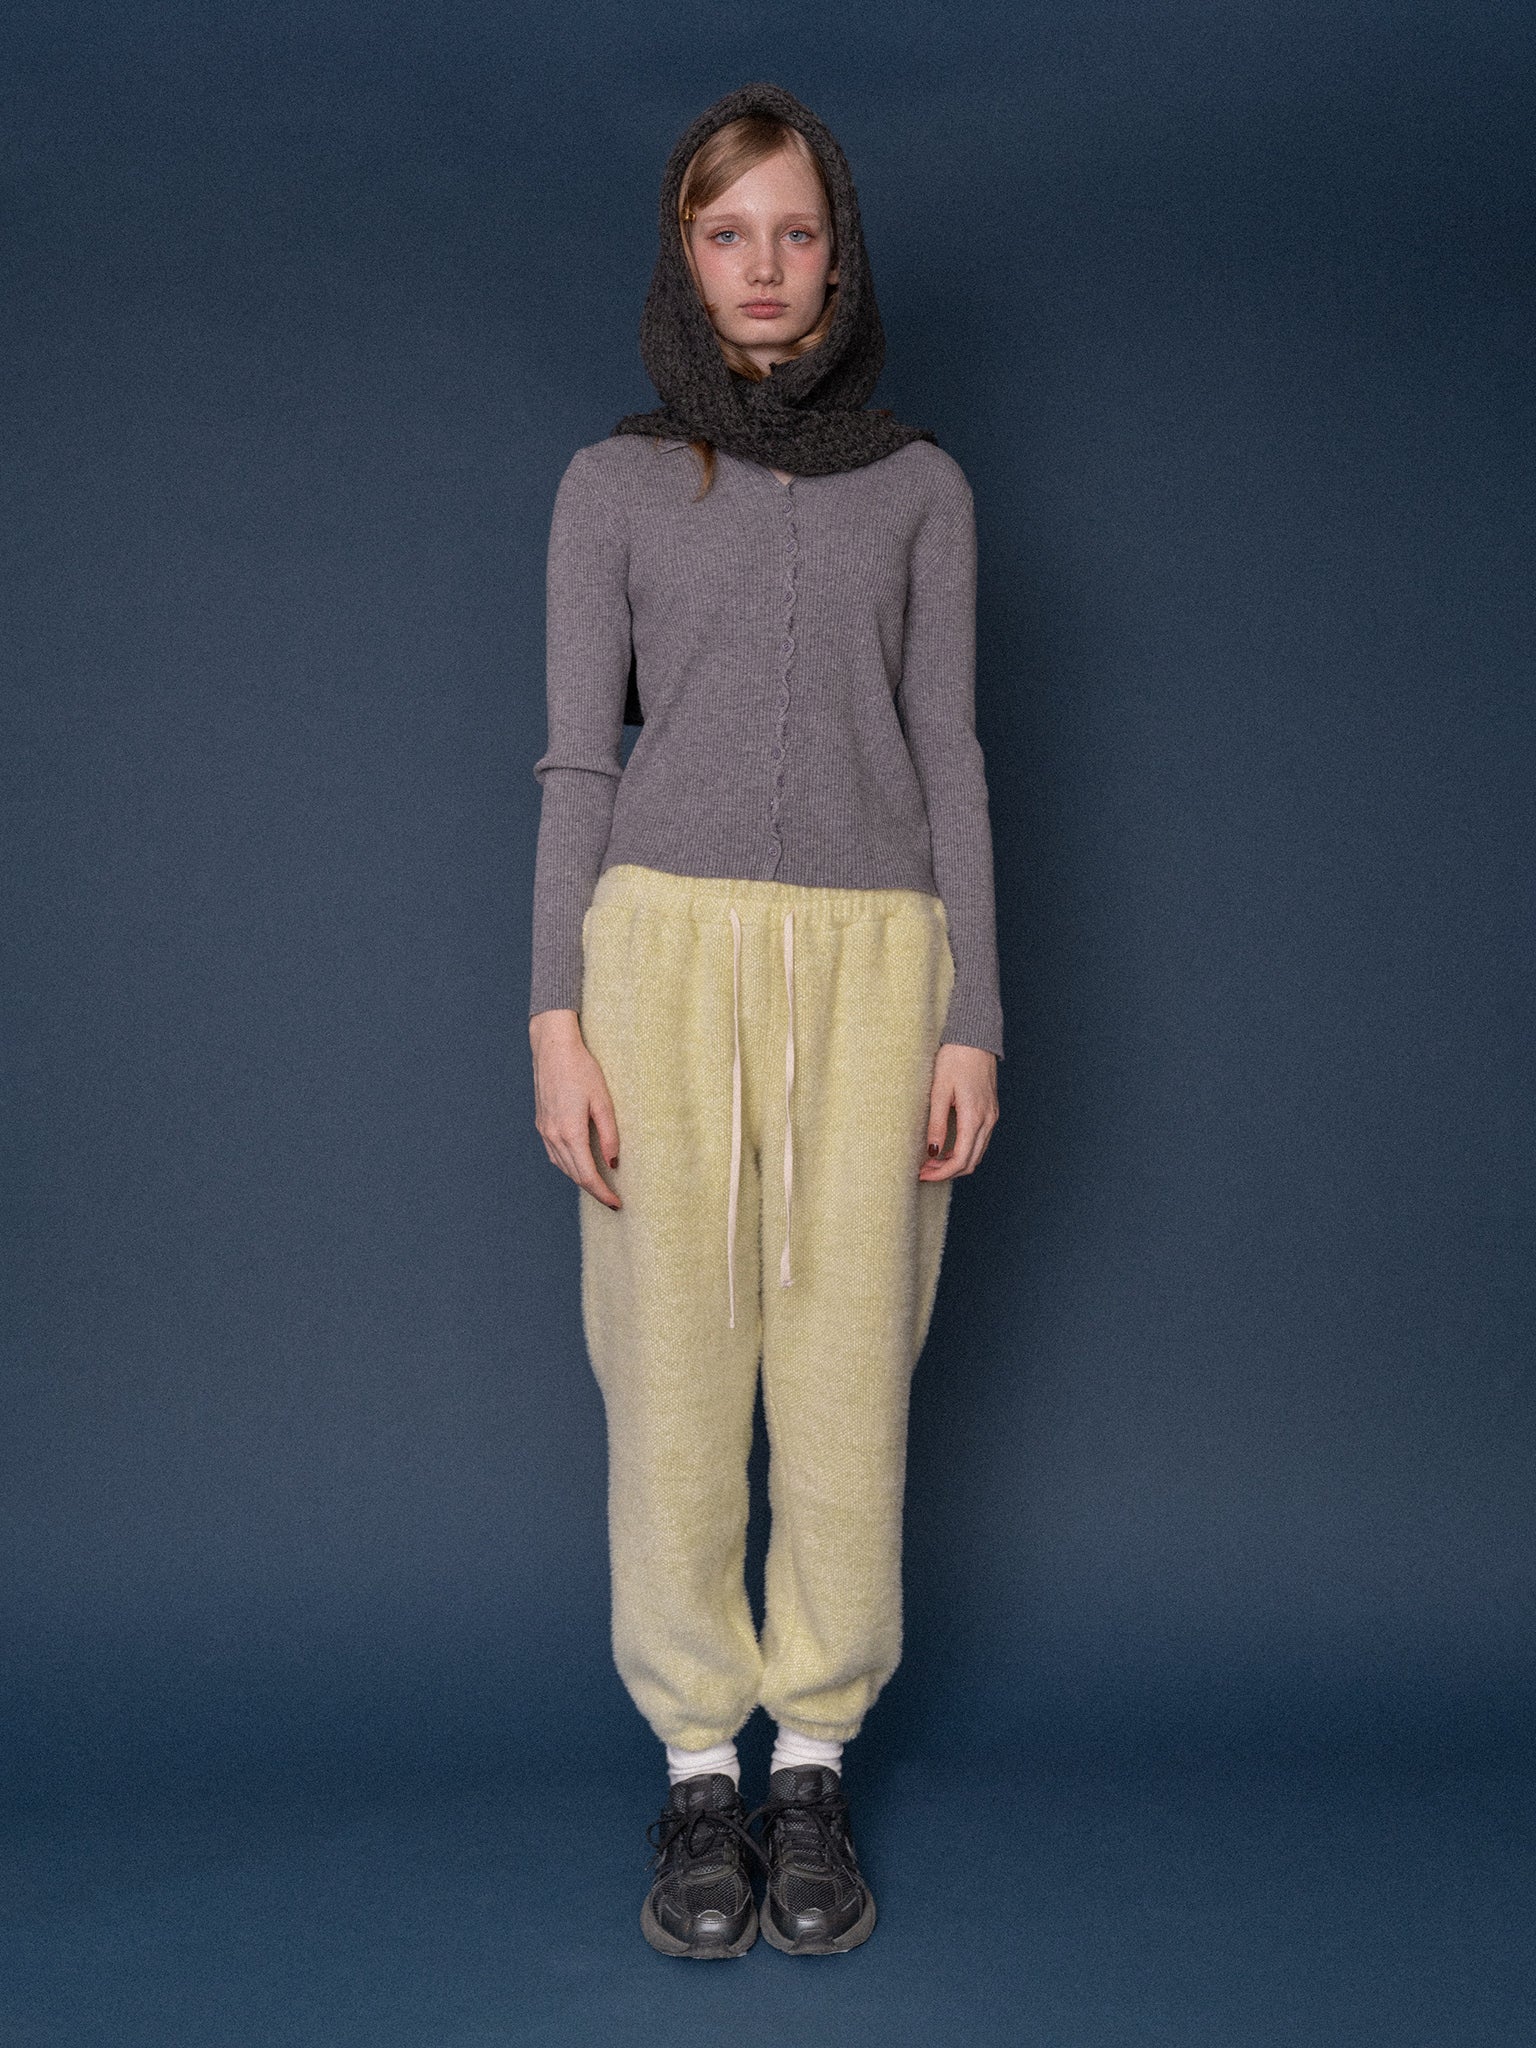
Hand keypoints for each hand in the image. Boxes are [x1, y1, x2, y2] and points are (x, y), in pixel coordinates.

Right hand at [530, 1009, 621, 1209]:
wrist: (552, 1048)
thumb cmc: (581, 1069)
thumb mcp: (603, 1101)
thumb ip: (609, 1135)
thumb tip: (613, 1163)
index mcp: (570, 1133)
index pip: (588, 1175)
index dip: (603, 1193)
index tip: (617, 1204)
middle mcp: (553, 1136)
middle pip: (574, 1175)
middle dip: (594, 1190)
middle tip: (612, 1199)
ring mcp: (544, 1130)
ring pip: (563, 1166)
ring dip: (580, 1179)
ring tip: (599, 1185)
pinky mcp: (541, 1123)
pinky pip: (554, 1154)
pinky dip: (568, 1165)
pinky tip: (579, 1164)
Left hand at [919, 1043, 998, 1180]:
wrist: (975, 1038)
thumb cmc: (955, 1059)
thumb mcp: (939, 1090)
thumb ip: (937, 1124)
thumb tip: (933, 1152)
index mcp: (974, 1116)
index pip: (961, 1158)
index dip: (941, 1172)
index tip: (922, 1174)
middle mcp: (988, 1120)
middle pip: (971, 1161)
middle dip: (947, 1171)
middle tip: (923, 1170)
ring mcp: (992, 1116)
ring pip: (977, 1153)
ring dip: (955, 1162)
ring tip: (930, 1160)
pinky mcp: (990, 1111)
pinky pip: (980, 1141)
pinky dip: (963, 1150)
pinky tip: (945, 1147)